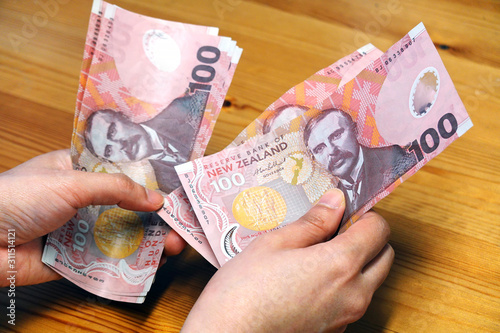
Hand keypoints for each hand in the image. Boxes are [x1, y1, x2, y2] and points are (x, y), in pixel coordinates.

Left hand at [0, 150, 185, 285]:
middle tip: (180, 225)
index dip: (149, 183)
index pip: (121, 175)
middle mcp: (80, 202)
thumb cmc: (16, 198)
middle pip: (125, 209)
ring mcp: (77, 232)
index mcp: (77, 173)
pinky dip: (128, 264)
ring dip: (147, 241)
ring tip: (174, 246)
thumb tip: (157, 198)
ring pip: (119, 236)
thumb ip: (117, 189)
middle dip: (154, 218)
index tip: (175, 191)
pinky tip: (151, 264)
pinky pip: (106, 262)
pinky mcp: (73, 261)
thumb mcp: (71, 182)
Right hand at [182, 189, 393, 331]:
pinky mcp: (335, 331)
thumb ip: (313, 221)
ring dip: (358, 263)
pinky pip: (353, 302)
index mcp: (341, 264)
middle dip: (369, 238)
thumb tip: (335, 201)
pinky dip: (344, 286)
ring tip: (319, 255)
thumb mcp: (275, 243)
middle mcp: (353, 294)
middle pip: (385, 256)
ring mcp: (346, 317)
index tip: (345, 211)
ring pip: (372, 281)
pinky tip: (310, 281)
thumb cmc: (244, 290)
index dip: (364, 215)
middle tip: (336, 230)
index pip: (379, 230)